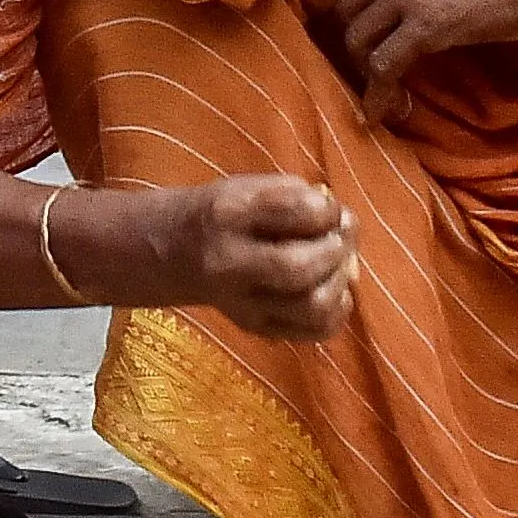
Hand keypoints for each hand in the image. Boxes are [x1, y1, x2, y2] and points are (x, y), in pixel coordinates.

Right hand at [131, 174, 355, 341]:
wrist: (170, 251)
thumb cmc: (222, 212)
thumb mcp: (250, 186)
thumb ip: (300, 199)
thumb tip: (347, 229)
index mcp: (227, 213)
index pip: (297, 210)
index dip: (328, 209)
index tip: (326, 207)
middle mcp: (230, 263)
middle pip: (301, 268)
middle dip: (336, 250)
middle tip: (338, 238)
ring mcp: (242, 304)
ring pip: (312, 307)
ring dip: (340, 282)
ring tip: (337, 264)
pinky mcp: (256, 328)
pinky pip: (315, 331)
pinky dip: (338, 310)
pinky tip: (332, 289)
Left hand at [321, 0, 517, 120]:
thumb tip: (432, 3)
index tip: (350, 21)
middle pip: (346, 2)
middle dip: (352, 39)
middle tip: (368, 65)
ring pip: (357, 35)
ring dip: (362, 69)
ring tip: (382, 92)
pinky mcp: (427, 25)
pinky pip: (384, 64)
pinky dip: (378, 93)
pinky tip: (384, 112)